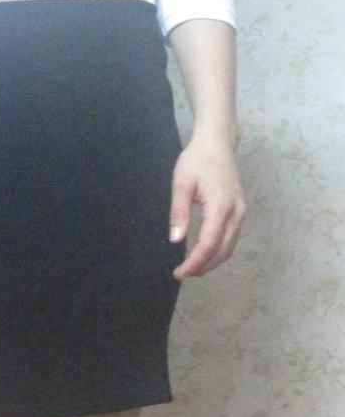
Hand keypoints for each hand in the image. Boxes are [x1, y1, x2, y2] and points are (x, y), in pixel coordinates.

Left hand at [168, 135, 245, 279]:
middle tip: (183, 273)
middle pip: (222, 250)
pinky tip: (205, 255)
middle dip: (203, 266)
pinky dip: (219, 251)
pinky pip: (232, 238)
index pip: (209, 243)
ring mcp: (241, 212)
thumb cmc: (197, 160)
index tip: (180, 272)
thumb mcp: (181, 184)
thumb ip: (179, 212)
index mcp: (220, 205)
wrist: (218, 143)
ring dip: (212, 261)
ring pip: (229, 247)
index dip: (195, 262)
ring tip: (192, 268)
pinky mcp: (239, 211)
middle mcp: (235, 212)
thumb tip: (176, 239)